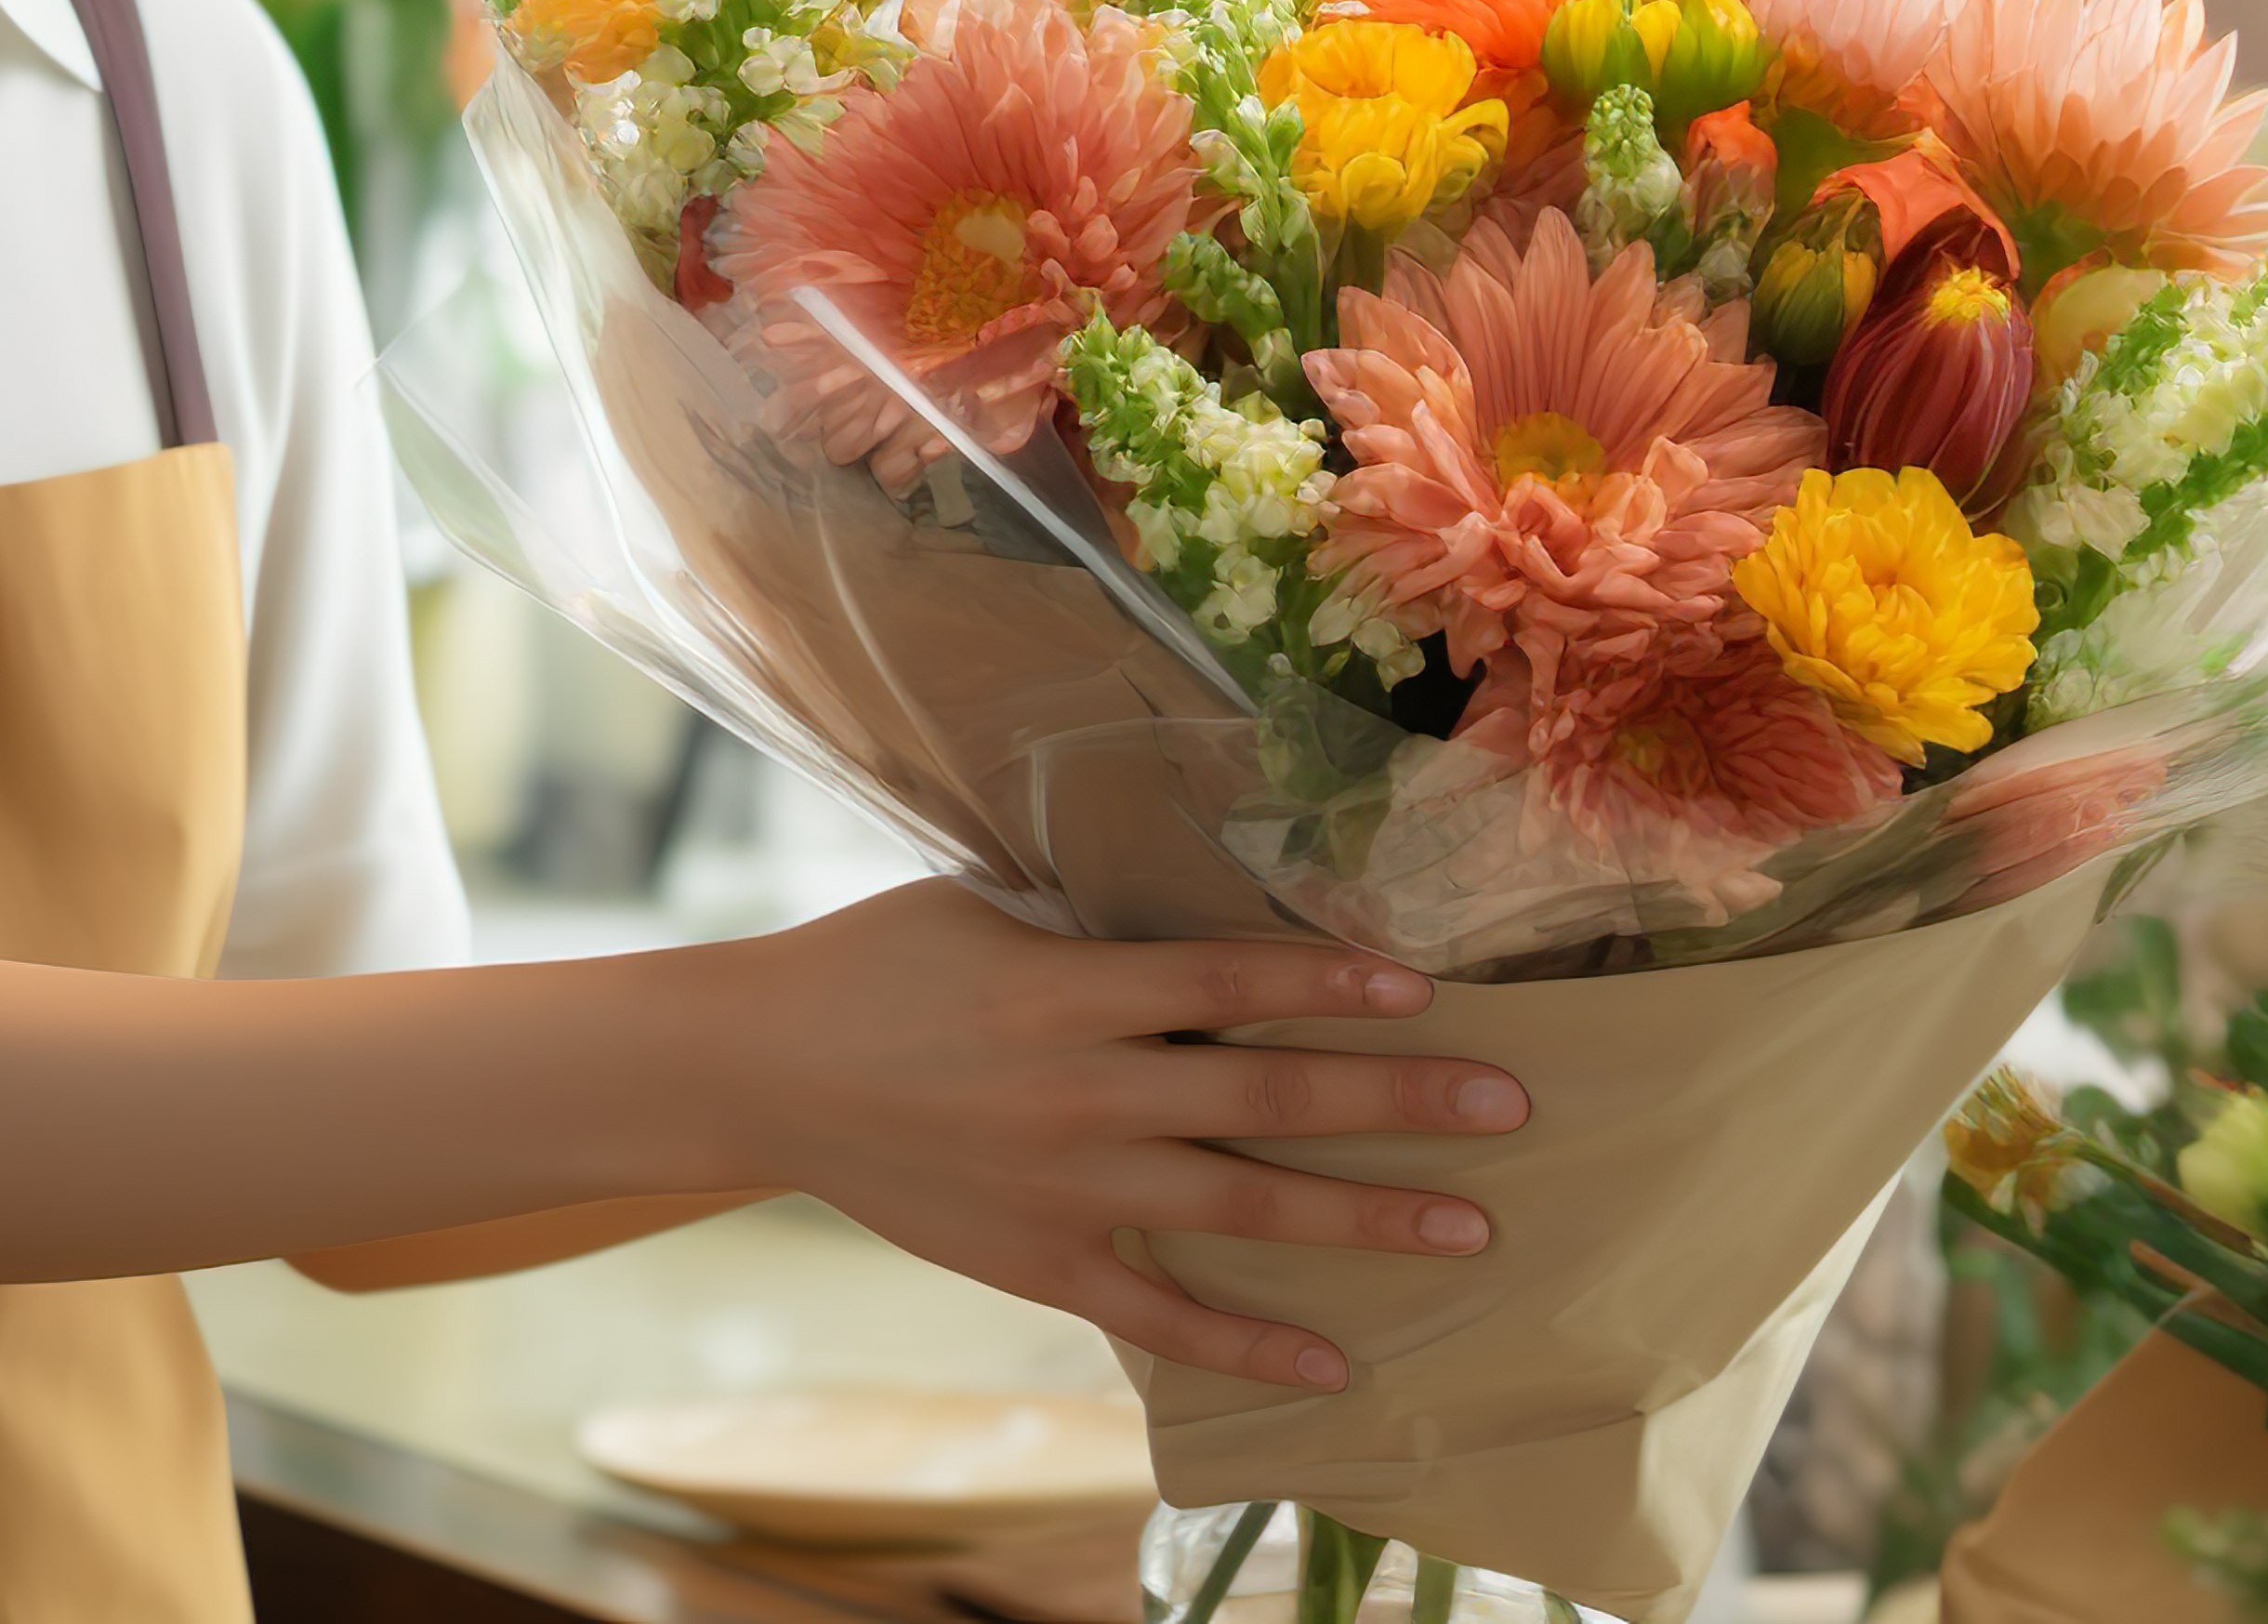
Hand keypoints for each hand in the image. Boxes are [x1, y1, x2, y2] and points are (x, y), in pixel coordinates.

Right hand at [688, 884, 1529, 1389]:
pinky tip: (1335, 1358)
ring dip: (1364, 1217)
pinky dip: (1249, 1340)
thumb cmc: (878, 963)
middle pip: (1267, 1097)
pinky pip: (1162, 1312)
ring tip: (1469, 1224)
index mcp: (1066, 989)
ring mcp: (1063, 1186)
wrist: (759, 1070)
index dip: (1332, 983)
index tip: (1426, 990)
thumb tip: (1219, 917)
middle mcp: (1080, 1090)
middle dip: (1398, 1102)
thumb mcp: (985, 909)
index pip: (1228, 981)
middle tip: (1508, 1107)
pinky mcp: (1039, 1261)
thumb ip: (1100, 929)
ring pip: (1242, 1206)